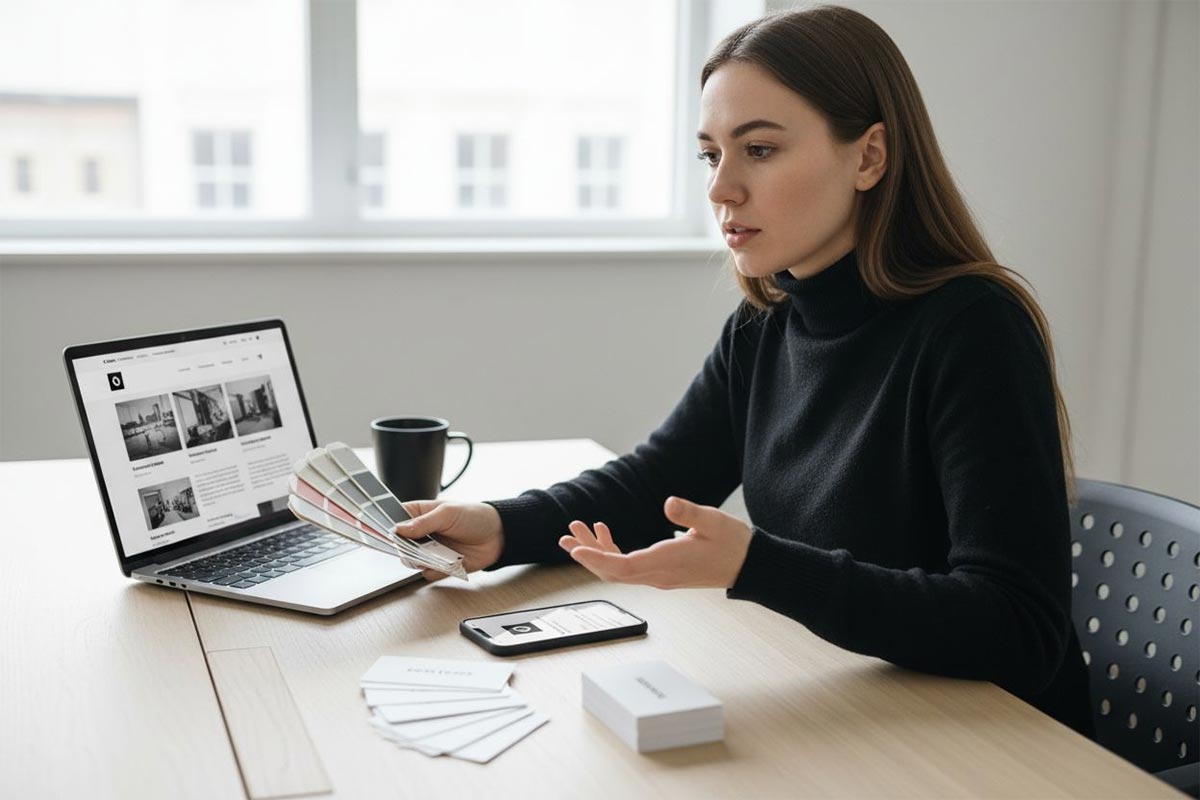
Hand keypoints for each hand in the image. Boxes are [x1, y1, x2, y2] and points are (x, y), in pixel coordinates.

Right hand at [394, 500, 503, 581]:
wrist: (498, 536)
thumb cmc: (474, 516)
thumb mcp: (448, 513)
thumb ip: (423, 522)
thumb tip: (400, 529)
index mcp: (419, 514)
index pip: (394, 519)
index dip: (386, 525)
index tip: (385, 533)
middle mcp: (421, 533)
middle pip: (399, 544)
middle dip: (407, 547)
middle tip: (418, 545)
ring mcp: (429, 550)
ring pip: (411, 561)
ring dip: (423, 559)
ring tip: (439, 552)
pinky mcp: (438, 566)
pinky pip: (427, 573)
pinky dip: (436, 570)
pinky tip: (449, 561)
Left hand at [557, 496, 751, 588]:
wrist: (749, 566)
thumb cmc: (733, 543)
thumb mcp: (713, 521)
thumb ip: (690, 513)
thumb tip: (669, 503)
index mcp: (668, 562)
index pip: (623, 567)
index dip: (596, 558)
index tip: (575, 548)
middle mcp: (659, 575)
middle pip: (613, 571)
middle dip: (587, 554)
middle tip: (566, 536)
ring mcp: (659, 576)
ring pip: (618, 570)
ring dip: (596, 552)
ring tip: (577, 531)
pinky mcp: (661, 572)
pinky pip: (629, 566)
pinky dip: (612, 552)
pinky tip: (605, 534)